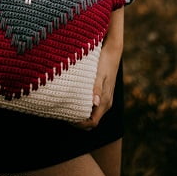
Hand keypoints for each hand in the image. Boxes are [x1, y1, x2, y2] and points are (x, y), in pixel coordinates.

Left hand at [76, 7, 123, 129]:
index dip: (81, 124)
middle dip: (79, 121)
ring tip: (67, 106)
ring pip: (92, 113)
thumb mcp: (99, 73)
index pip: (93, 122)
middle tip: (64, 114)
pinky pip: (93, 106)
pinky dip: (84, 106)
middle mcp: (106, 102)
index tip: (68, 119)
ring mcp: (104, 98)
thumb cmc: (104, 61)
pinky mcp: (102, 93)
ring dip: (81, 114)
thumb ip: (97, 88)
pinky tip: (74, 98)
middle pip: (92, 121)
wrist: (112, 51)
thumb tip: (95, 103)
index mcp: (105, 100)